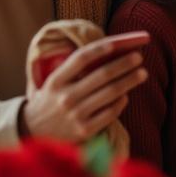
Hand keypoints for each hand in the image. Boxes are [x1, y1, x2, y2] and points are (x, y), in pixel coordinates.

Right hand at [21, 31, 148, 142]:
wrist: (33, 133)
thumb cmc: (50, 102)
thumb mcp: (54, 83)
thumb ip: (73, 71)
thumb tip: (108, 54)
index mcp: (56, 81)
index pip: (81, 59)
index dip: (101, 49)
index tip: (118, 43)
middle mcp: (65, 97)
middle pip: (102, 75)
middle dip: (124, 64)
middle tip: (138, 57)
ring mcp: (76, 115)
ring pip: (111, 93)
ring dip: (130, 80)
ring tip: (142, 73)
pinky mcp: (85, 130)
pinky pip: (111, 112)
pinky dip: (121, 101)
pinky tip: (126, 95)